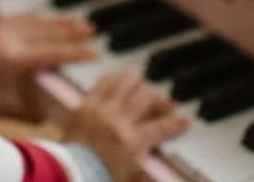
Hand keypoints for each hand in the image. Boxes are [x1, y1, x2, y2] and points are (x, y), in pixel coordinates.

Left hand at [0, 13, 97, 120]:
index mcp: (13, 57)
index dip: (76, 53)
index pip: (53, 53)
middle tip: (92, 30)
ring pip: (37, 20)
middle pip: (49, 32)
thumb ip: (24, 109)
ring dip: (58, 21)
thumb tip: (47, 114)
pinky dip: (38, 17)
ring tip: (77, 21)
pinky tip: (44, 17)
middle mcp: (9, 36)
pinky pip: (21, 15)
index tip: (95, 53)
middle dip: (73, 32)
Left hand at [65, 72, 188, 181]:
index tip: (184, 122)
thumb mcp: (132, 174)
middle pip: (148, 95)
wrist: (69, 174)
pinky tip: (120, 86)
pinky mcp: (87, 103)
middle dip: (160, 100)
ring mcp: (101, 109)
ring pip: (128, 81)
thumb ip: (150, 162)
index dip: (178, 124)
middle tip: (162, 107)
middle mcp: (118, 121)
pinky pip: (105, 81)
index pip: (164, 127)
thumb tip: (168, 164)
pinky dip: (116, 81)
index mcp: (132, 143)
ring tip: (142, 93)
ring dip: (139, 86)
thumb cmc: (101, 177)